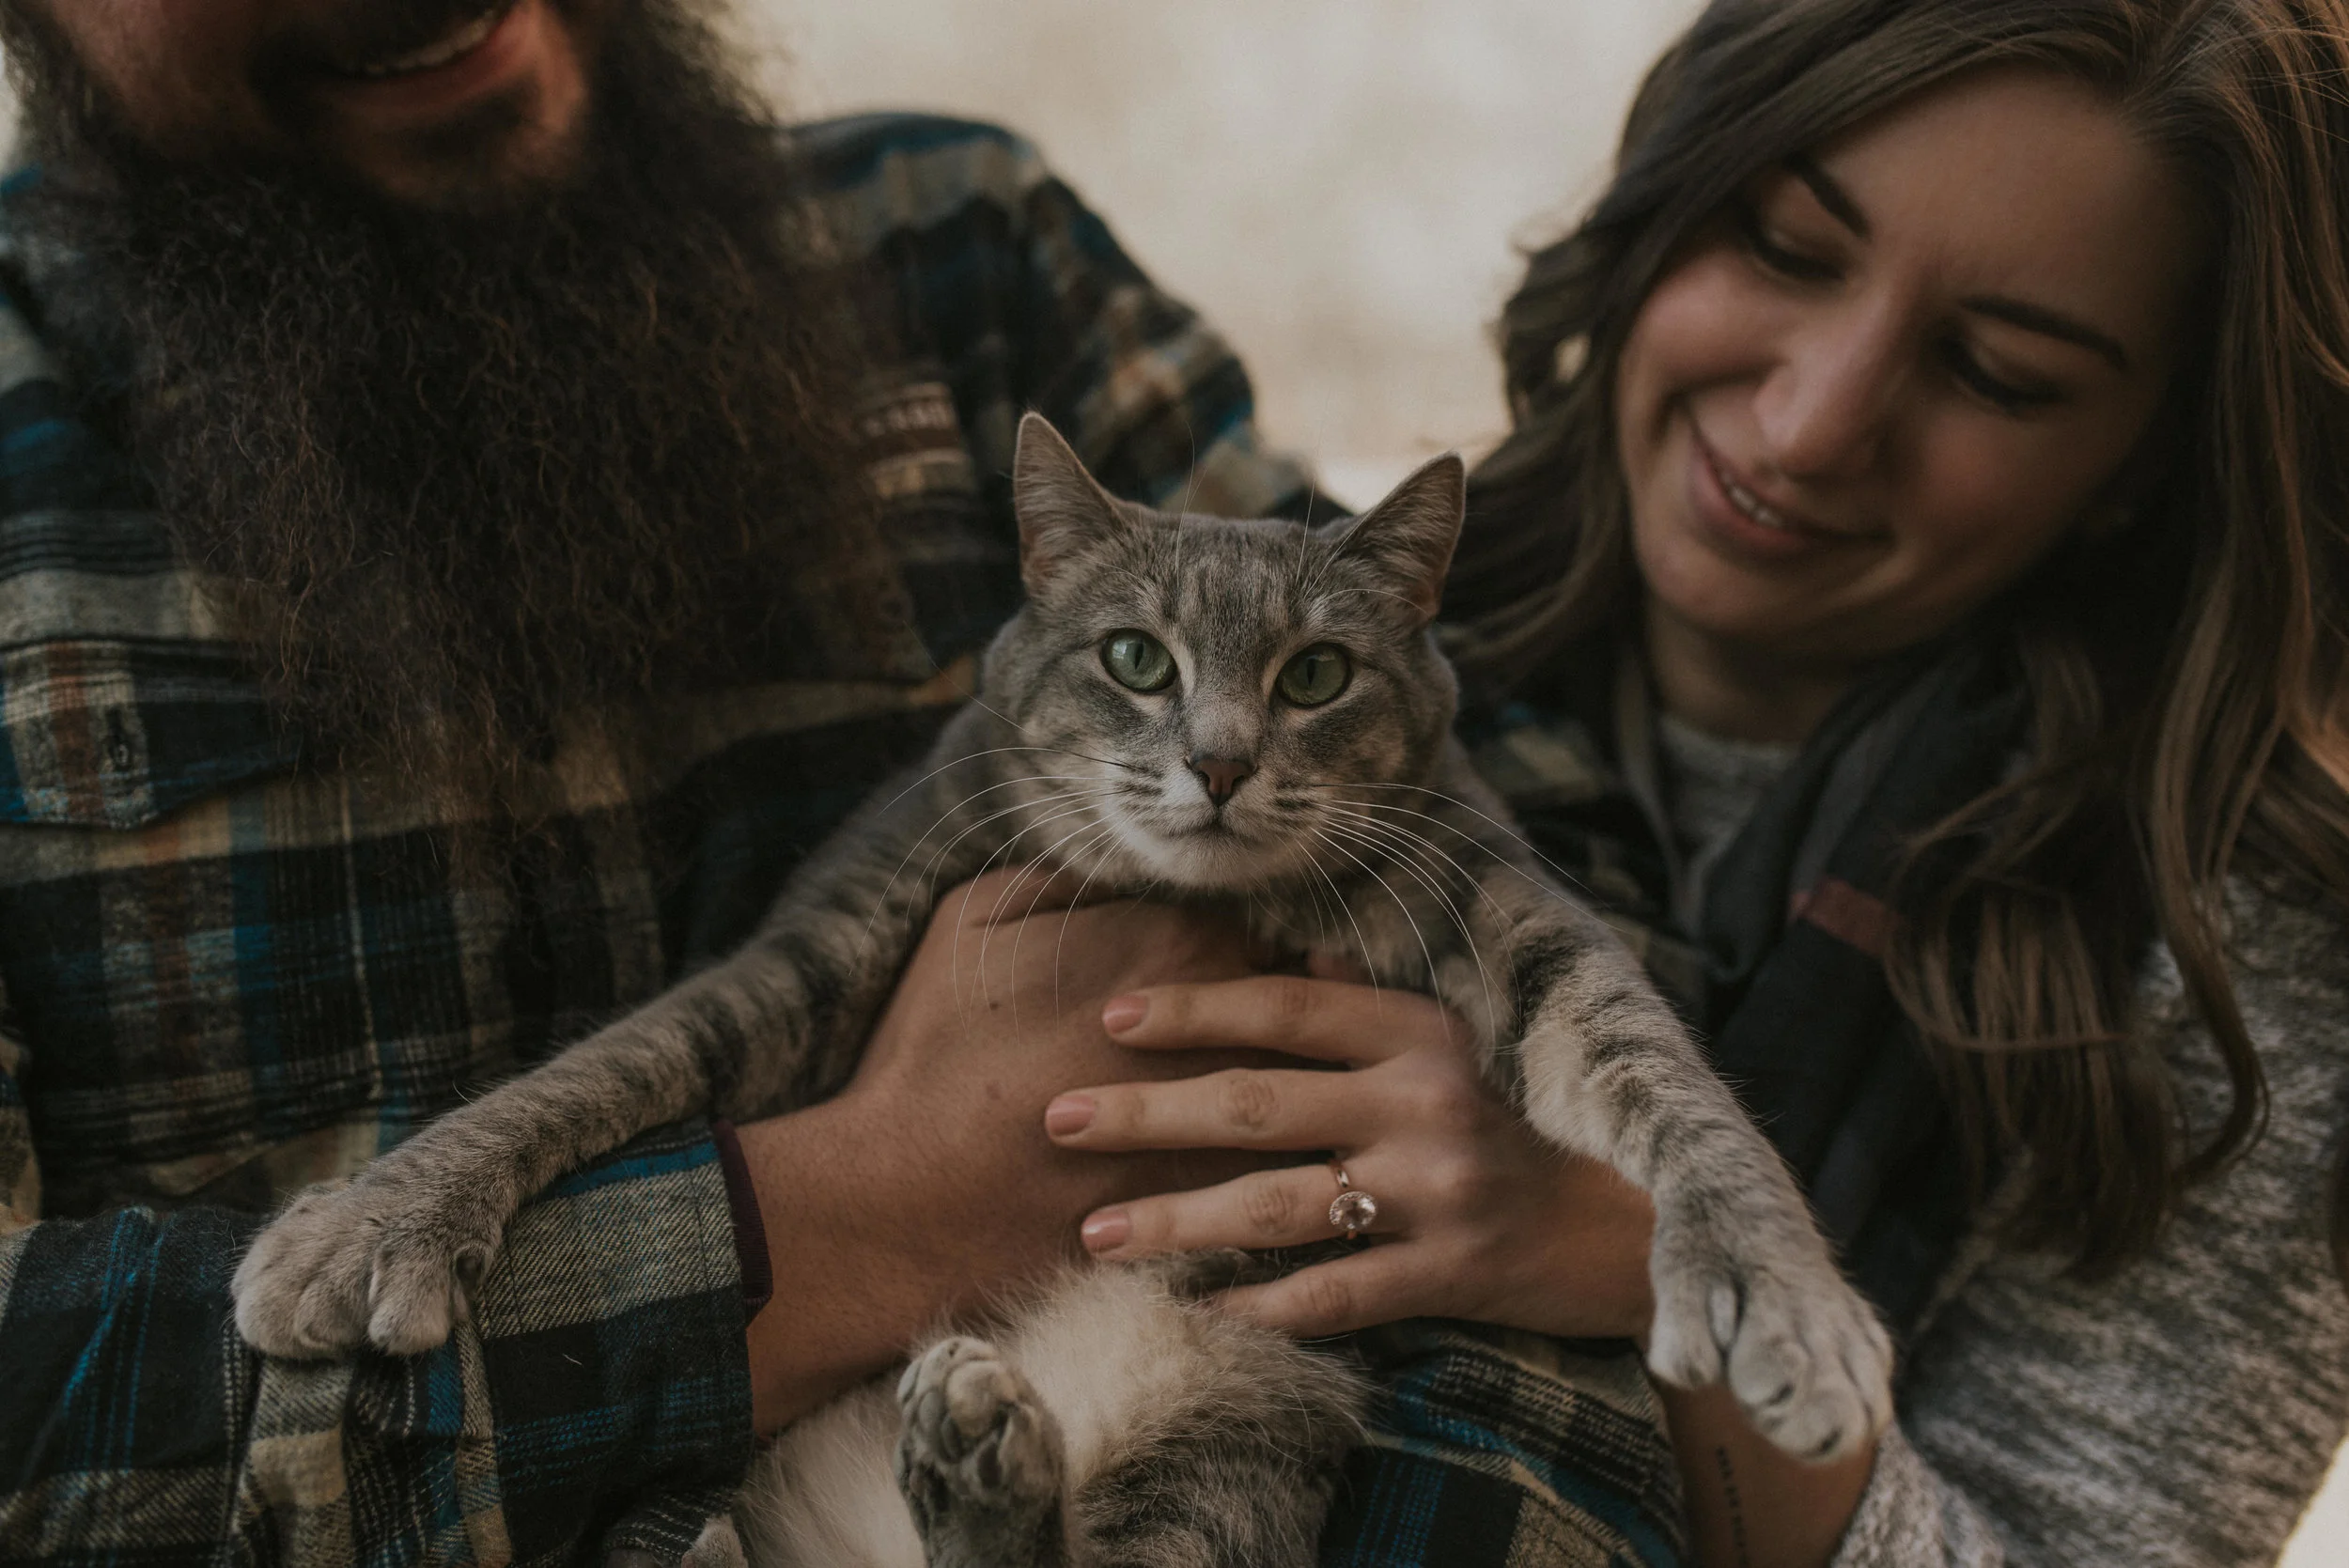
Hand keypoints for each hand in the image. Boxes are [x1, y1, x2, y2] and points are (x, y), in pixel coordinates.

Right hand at [738, 868, 1299, 1431]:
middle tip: (1295, 1020)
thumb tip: (1110, 867)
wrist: (911, 1192)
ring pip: (1309, 1087)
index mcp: (1173, 945)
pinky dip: (1291, 1164)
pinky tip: (1283, 1168)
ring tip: (1305, 1093)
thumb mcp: (973, 919)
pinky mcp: (1217, 1196)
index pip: (1258, 924)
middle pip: (1301, 1003)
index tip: (1248, 961)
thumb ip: (1061, 878)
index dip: (1255, 944)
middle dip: (1300, 1010)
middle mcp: (1219, 1026)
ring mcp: (1227, 1116)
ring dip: (1309, 1084)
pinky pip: (1286, 1169)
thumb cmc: (935, 1049)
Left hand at [1043, 967, 1659, 1341]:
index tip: (1111, 1018)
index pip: (1285, 1007)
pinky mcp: (1450, 1271)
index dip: (1194, 1009)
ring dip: (1177, 1220)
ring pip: (1278, 1204)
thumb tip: (1291, 950)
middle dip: (1146, 1113)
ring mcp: (1436, 1190)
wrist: (1630, 1225)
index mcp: (1419, 1032)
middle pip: (1256, 1102)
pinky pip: (1335, 1294)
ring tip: (1096, 1230)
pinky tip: (1198, 1311)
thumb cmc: (1521, 1125)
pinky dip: (1263, 1306)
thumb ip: (1370, 1002)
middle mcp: (1424, 1101)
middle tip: (1057, 1118)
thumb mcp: (1457, 1045)